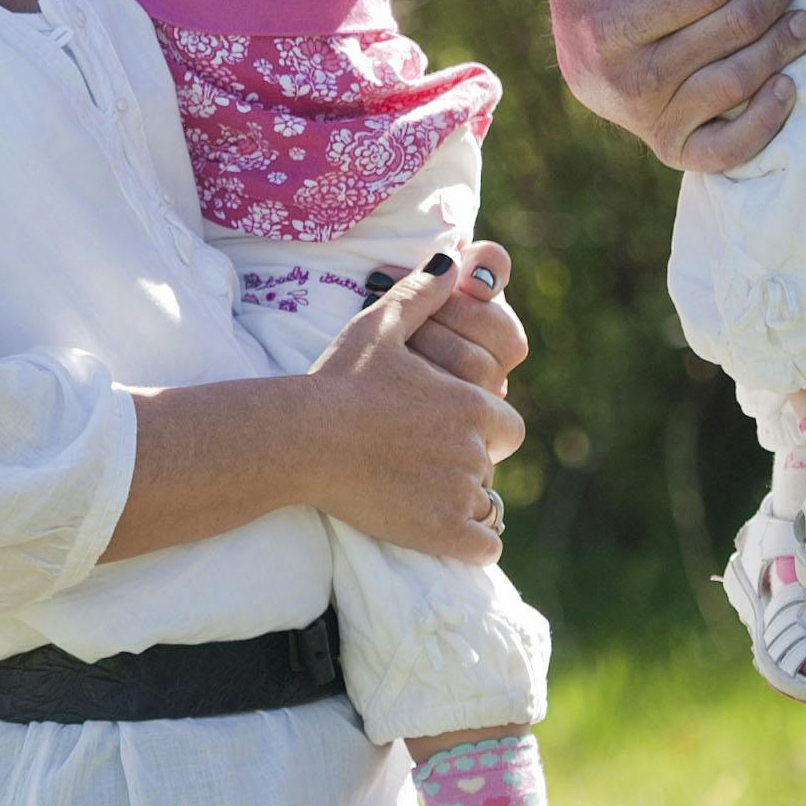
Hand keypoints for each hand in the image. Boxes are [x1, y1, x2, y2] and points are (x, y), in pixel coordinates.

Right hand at [304, 255, 525, 560]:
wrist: (299, 439)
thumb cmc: (338, 379)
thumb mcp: (380, 323)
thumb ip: (423, 292)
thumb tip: (452, 259)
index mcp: (469, 404)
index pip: (507, 427)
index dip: (482, 430)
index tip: (449, 430)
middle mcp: (472, 451)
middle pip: (492, 466)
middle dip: (472, 464)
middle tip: (430, 461)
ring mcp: (455, 494)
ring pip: (484, 505)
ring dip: (462, 501)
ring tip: (421, 491)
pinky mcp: (437, 533)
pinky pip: (482, 546)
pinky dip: (472, 543)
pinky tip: (449, 533)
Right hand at [542, 0, 805, 173]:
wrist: (578, 69)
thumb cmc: (587, 2)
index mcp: (610, 29)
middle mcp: (635, 80)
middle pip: (733, 29)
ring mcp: (656, 121)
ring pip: (740, 79)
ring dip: (783, 44)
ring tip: (804, 18)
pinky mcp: (674, 150)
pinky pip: (730, 148)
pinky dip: (767, 121)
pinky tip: (788, 85)